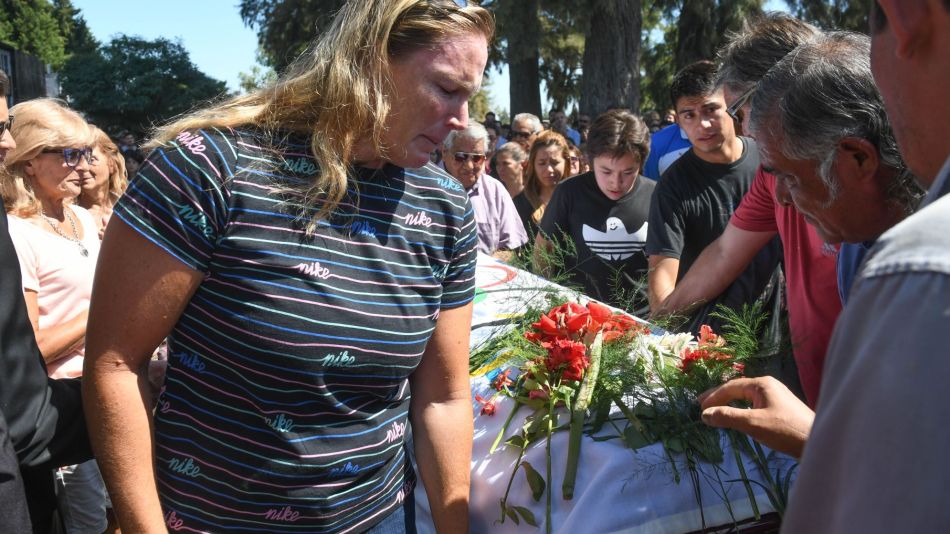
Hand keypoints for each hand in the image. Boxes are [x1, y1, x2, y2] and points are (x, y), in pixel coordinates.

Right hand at [698, 376, 813, 457]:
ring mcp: (776, 396)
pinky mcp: (781, 407)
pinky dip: (741, 409)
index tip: (699, 408)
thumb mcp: (753, 424)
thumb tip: (704, 415)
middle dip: (719, 398)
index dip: (713, 397)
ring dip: (730, 403)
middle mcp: (768, 385)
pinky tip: (738, 416)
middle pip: (738, 389)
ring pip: (746, 397)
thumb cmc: (785, 430)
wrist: (818, 441)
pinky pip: (754, 404)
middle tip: (701, 406)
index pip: (730, 387)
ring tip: (716, 411)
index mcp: (761, 384)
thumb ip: (727, 417)